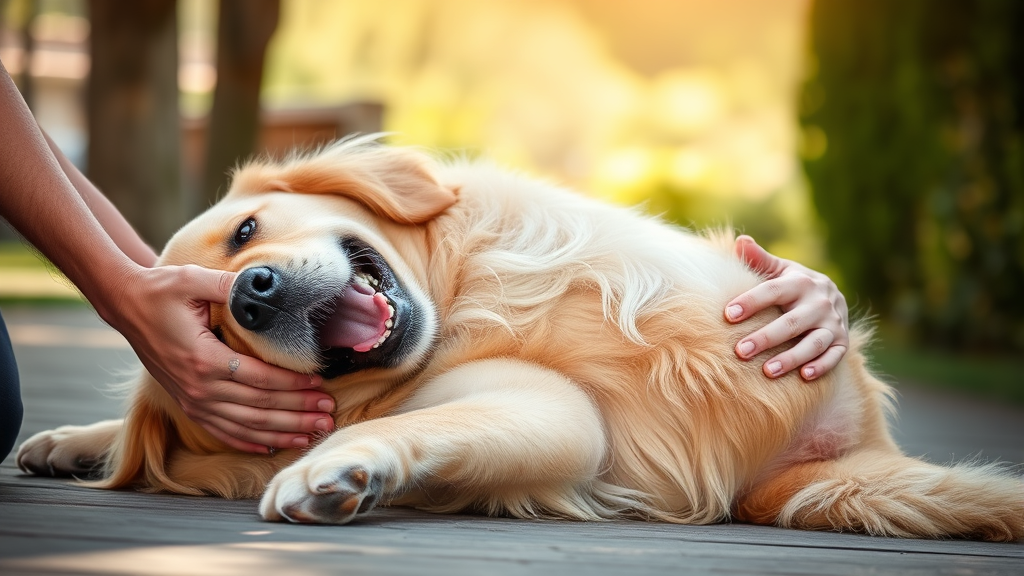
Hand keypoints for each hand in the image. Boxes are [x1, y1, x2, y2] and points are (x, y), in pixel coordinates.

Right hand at [100, 264, 335, 452]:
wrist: (126, 305)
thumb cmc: (163, 290)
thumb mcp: (195, 280)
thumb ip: (231, 287)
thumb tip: (266, 287)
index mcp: (203, 359)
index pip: (260, 379)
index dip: (293, 385)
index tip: (320, 384)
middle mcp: (198, 387)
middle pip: (258, 407)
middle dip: (297, 412)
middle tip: (328, 414)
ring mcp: (192, 400)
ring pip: (245, 426)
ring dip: (282, 431)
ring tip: (313, 432)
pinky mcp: (187, 404)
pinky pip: (222, 431)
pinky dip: (250, 441)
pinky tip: (273, 446)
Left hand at [724, 235, 848, 380]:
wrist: (831, 296)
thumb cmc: (793, 285)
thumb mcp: (779, 270)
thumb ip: (759, 260)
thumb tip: (740, 241)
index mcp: (800, 282)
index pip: (773, 292)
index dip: (751, 302)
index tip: (728, 315)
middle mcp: (819, 302)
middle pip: (792, 323)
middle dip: (766, 338)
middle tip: (740, 351)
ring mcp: (833, 323)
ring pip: (814, 343)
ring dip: (792, 357)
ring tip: (767, 371)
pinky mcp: (843, 341)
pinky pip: (834, 356)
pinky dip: (821, 366)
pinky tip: (804, 376)